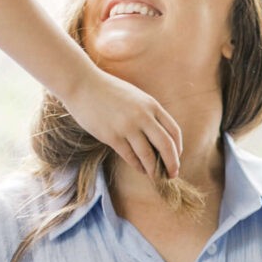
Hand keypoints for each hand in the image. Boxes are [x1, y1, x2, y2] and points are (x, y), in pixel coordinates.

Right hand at [62, 60, 182, 182]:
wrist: (83, 84)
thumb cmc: (109, 91)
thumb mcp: (135, 97)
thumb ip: (148, 114)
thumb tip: (159, 138)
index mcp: (152, 105)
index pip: (174, 131)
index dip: (178, 149)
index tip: (176, 158)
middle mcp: (143, 116)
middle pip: (166, 146)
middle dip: (172, 164)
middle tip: (171, 175)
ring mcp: (127, 127)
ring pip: (148, 156)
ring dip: (154, 170)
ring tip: (155, 177)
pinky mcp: (112, 137)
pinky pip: (130, 157)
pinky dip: (138, 166)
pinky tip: (140, 169)